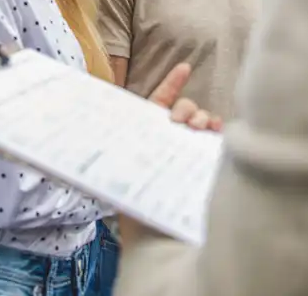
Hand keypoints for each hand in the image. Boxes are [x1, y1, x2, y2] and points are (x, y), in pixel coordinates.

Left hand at [120, 63, 221, 247]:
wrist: (154, 238)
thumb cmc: (133, 205)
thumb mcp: (117, 168)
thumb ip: (111, 149)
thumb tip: (88, 131)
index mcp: (148, 135)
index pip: (160, 102)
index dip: (171, 84)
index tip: (184, 68)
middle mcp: (172, 141)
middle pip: (184, 110)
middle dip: (186, 108)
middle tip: (181, 122)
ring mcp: (192, 151)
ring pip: (203, 122)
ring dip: (202, 118)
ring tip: (198, 129)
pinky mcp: (206, 163)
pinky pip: (217, 139)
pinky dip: (219, 131)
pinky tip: (216, 133)